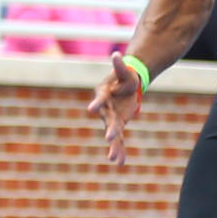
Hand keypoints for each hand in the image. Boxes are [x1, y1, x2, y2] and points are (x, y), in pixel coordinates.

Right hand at [83, 52, 145, 167]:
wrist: (125, 86)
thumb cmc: (124, 78)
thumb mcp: (125, 72)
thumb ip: (120, 66)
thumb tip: (117, 55)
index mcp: (104, 95)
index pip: (100, 99)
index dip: (96, 104)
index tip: (91, 109)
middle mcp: (105, 109)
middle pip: (108, 120)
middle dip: (109, 129)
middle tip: (109, 138)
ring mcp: (111, 119)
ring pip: (113, 134)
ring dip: (114, 146)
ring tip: (112, 159)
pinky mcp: (118, 125)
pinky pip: (120, 140)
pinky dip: (120, 151)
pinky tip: (120, 163)